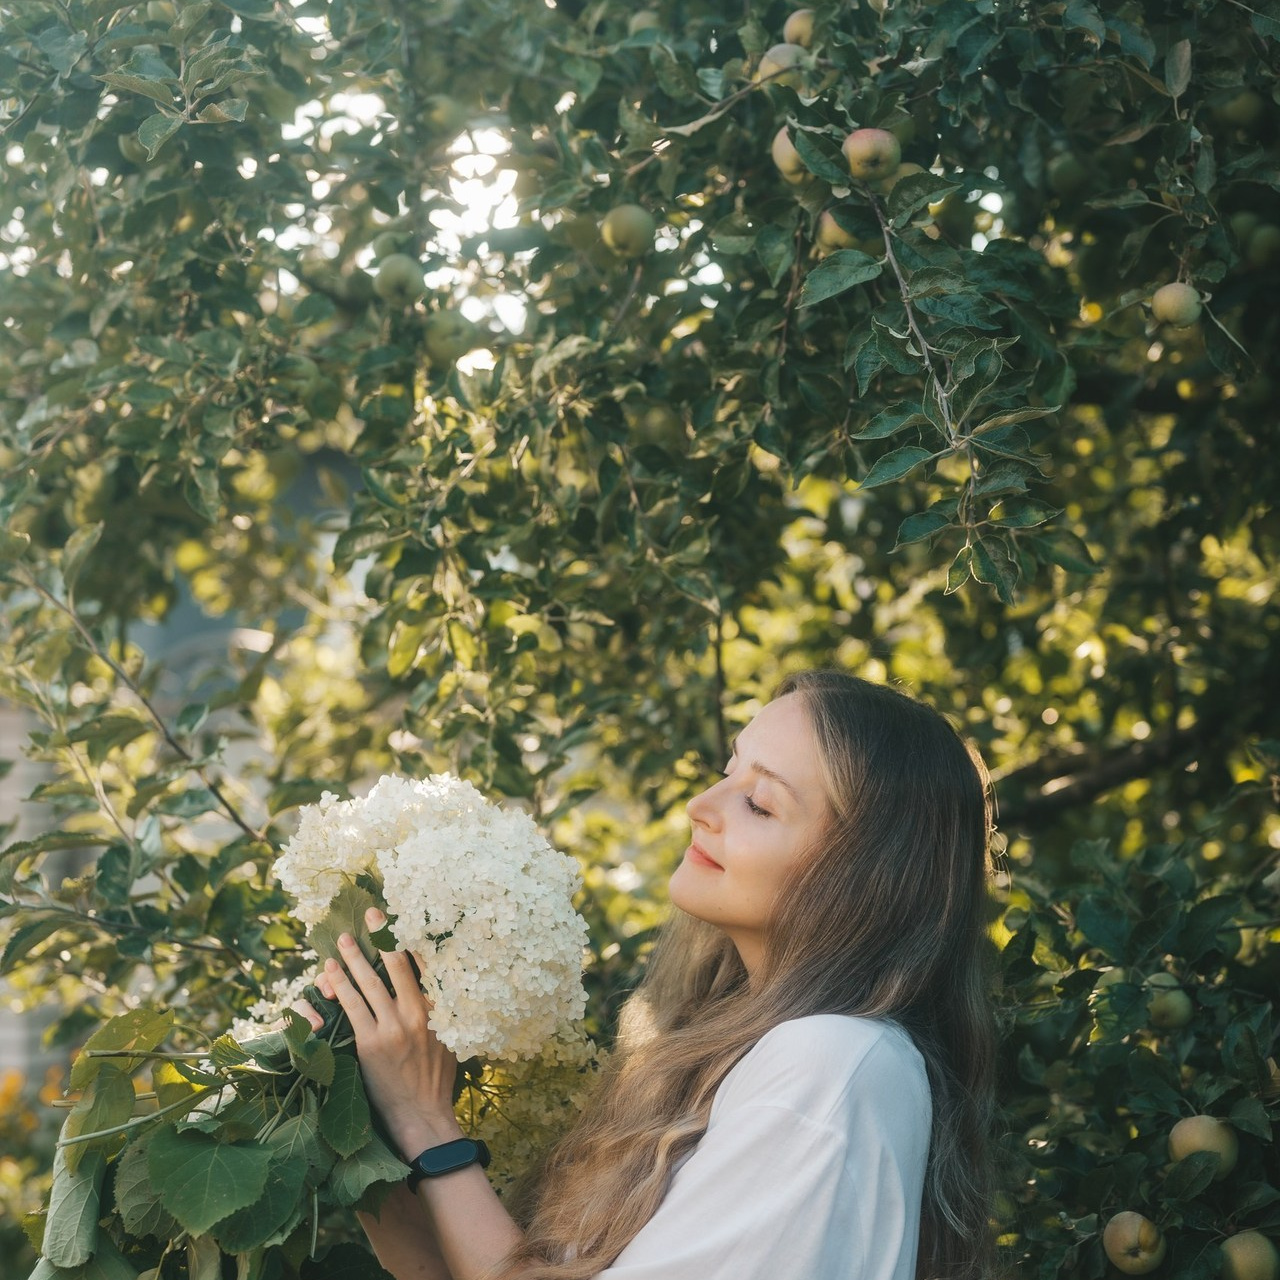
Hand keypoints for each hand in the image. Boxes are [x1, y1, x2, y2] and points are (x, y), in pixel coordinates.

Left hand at [319, 908, 463, 1160]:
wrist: (424, 1117)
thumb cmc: (437, 1081)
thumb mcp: (451, 1040)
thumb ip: (442, 1012)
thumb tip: (438, 987)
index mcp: (439, 1009)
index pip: (425, 964)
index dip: (410, 938)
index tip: (400, 917)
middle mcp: (417, 1013)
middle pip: (397, 964)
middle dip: (382, 935)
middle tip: (370, 914)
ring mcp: (393, 1027)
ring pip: (370, 982)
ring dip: (354, 957)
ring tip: (342, 940)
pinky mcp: (371, 1043)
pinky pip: (352, 1007)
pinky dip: (341, 986)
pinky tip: (330, 973)